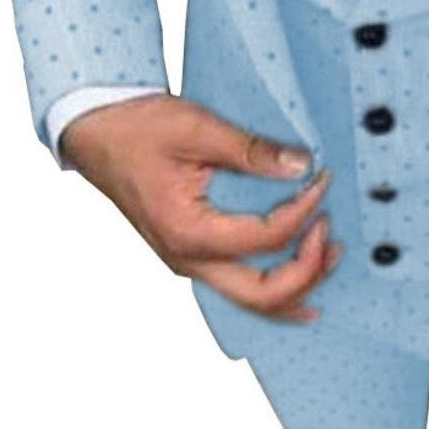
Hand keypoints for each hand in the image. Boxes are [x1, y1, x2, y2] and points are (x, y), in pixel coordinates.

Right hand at [60, 93, 340, 323]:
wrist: (95, 132)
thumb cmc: (136, 129)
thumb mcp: (197, 129)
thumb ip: (252, 150)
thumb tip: (302, 165)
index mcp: (188, 232)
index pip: (267, 238)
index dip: (305, 211)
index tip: (323, 179)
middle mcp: (187, 259)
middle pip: (262, 294)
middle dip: (308, 272)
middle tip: (333, 237)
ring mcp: (187, 262)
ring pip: (251, 299)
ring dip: (296, 286)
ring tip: (330, 258)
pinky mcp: (190, 253)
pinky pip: (238, 286)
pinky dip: (273, 289)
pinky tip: (299, 287)